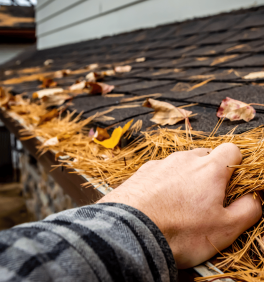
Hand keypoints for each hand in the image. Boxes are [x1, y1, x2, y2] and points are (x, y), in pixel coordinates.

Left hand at [97, 143, 261, 268]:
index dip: (236, 165)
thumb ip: (248, 210)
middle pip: (205, 156)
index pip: (231, 150)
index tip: (232, 183)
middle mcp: (184, 159)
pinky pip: (161, 171)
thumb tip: (254, 199)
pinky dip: (165, 182)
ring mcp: (161, 164)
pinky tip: (159, 201)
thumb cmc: (179, 231)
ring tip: (180, 203)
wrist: (131, 232)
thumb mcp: (225, 228)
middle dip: (210, 172)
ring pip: (181, 164)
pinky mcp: (142, 172)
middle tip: (206, 198)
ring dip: (186, 178)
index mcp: (209, 168)